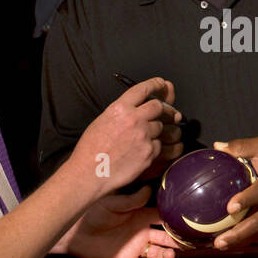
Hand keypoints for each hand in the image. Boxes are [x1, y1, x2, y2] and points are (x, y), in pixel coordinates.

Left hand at [60, 186, 178, 257]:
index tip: (189, 219)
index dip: (175, 218)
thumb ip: (132, 200)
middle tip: (188, 242)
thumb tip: (150, 189)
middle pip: (165, 237)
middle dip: (177, 240)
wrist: (74, 232)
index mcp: (141, 215)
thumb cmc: (92, 212)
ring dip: (166, 255)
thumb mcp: (112, 203)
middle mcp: (142, 232)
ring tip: (170, 255)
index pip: (162, 217)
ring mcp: (135, 247)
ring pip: (157, 253)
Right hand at [67, 77, 179, 194]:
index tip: (162, 84)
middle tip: (168, 113)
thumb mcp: (102, 120)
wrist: (89, 173)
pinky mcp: (149, 153)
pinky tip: (145, 150)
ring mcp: (144, 136)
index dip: (156, 84)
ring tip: (153, 135)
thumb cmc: (90, 149)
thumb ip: (121, 112)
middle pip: (158, 106)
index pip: (143, 89)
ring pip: (162, 127)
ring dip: (160, 130)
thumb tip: (136, 109)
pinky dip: (156, 147)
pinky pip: (160, 145)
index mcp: (120, 108)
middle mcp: (134, 119)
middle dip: (164, 109)